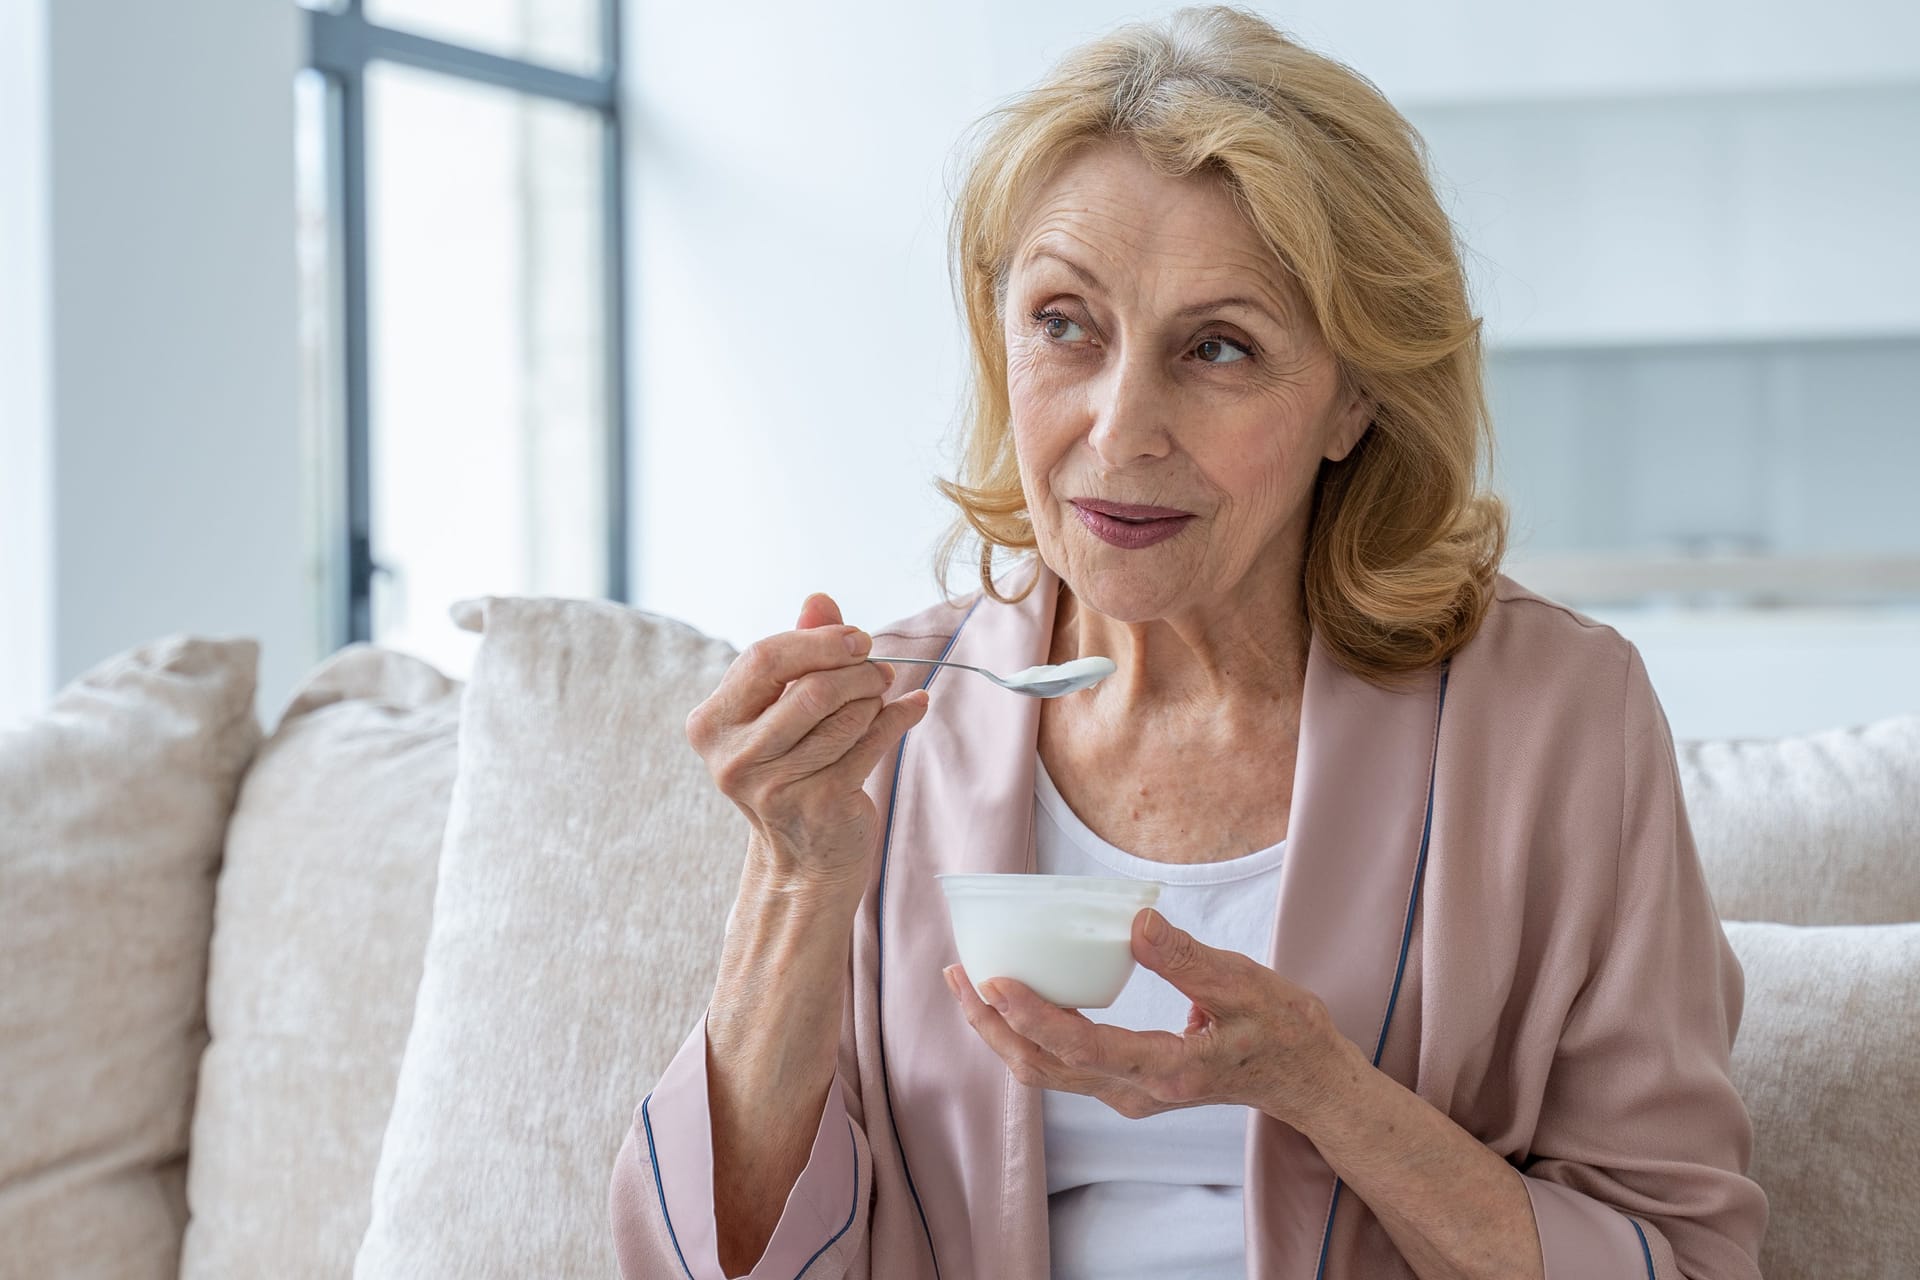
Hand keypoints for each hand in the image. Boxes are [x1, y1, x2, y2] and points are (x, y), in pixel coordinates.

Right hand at [685, 593, 929, 891]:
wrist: (802, 860)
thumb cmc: (791, 770)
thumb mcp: (781, 710)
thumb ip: (798, 652)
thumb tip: (819, 599)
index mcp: (711, 724)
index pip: (764, 658)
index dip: (817, 642)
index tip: (856, 639)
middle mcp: (733, 758)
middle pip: (811, 687)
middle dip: (857, 670)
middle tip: (880, 669)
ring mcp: (775, 786)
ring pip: (846, 714)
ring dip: (876, 698)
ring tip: (882, 697)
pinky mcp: (820, 803)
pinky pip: (873, 741)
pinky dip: (900, 717)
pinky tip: (912, 707)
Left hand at [944, 907, 1361, 1127]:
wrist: (1306, 1078)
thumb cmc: (1282, 1028)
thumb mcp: (1245, 984)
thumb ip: (1187, 959)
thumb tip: (1135, 923)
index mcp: (1168, 1072)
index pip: (1082, 1049)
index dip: (1031, 1017)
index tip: (992, 980)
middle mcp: (1139, 1093)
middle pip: (1045, 1068)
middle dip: (992, 1025)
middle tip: (955, 974)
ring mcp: (1131, 1095)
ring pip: (1049, 1073)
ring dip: (1004, 1033)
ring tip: (969, 984)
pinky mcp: (1130, 1086)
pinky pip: (1066, 1066)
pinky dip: (1031, 1035)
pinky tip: (1016, 1000)